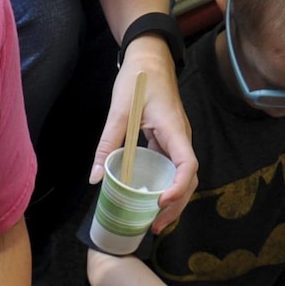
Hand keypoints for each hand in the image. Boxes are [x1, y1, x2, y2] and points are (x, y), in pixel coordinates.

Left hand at [90, 42, 196, 233]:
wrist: (150, 58)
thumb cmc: (138, 79)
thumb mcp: (118, 111)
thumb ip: (107, 145)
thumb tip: (95, 178)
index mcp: (173, 129)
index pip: (187, 164)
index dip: (177, 187)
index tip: (160, 202)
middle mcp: (181, 138)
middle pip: (189, 180)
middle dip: (176, 206)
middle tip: (156, 226)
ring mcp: (177, 141)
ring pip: (183, 177)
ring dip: (173, 201)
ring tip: (155, 222)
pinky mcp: (170, 142)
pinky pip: (173, 170)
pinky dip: (167, 188)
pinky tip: (152, 201)